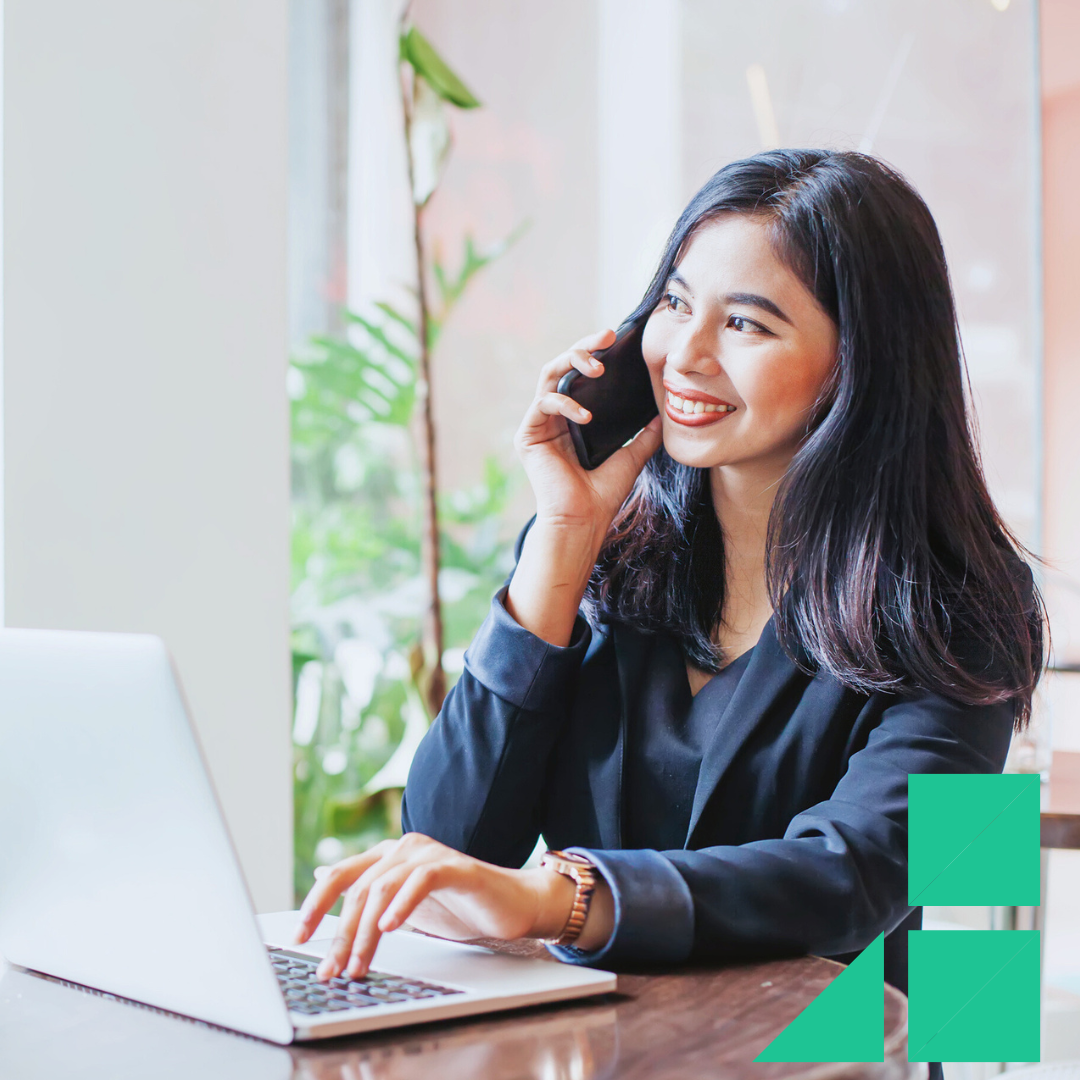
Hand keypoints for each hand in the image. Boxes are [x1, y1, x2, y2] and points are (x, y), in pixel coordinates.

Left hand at [292, 833, 576, 980]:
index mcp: (388, 856)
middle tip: (332, 970)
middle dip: (340, 934)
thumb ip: (369, 895)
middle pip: (358, 888)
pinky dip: (402, 904)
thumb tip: (322, 890)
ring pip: (383, 887)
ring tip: (358, 964)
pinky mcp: (455, 866)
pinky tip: (390, 927)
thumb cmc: (458, 906)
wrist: (512, 905)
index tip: (298, 938)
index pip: (339, 874)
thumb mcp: (403, 906)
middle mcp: (404, 848)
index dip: (315, 905)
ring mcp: (429, 854)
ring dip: (365, 932)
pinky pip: (421, 880)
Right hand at [515, 328, 661, 538]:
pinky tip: (585, 415)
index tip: (616, 338)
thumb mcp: (633, 456)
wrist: (584, 521)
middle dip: (583, 346)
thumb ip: (646, 434)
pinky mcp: (527, 436)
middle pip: (563, 367)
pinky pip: (543, 405)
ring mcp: (538, 425)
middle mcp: (553, 417)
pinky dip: (565, 403)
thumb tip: (665, 411)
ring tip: (597, 366)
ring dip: (572, 362)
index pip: (581, 375)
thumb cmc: (604, 493)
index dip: (595, 353)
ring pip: (549, 376)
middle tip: (606, 336)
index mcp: (573, 419)